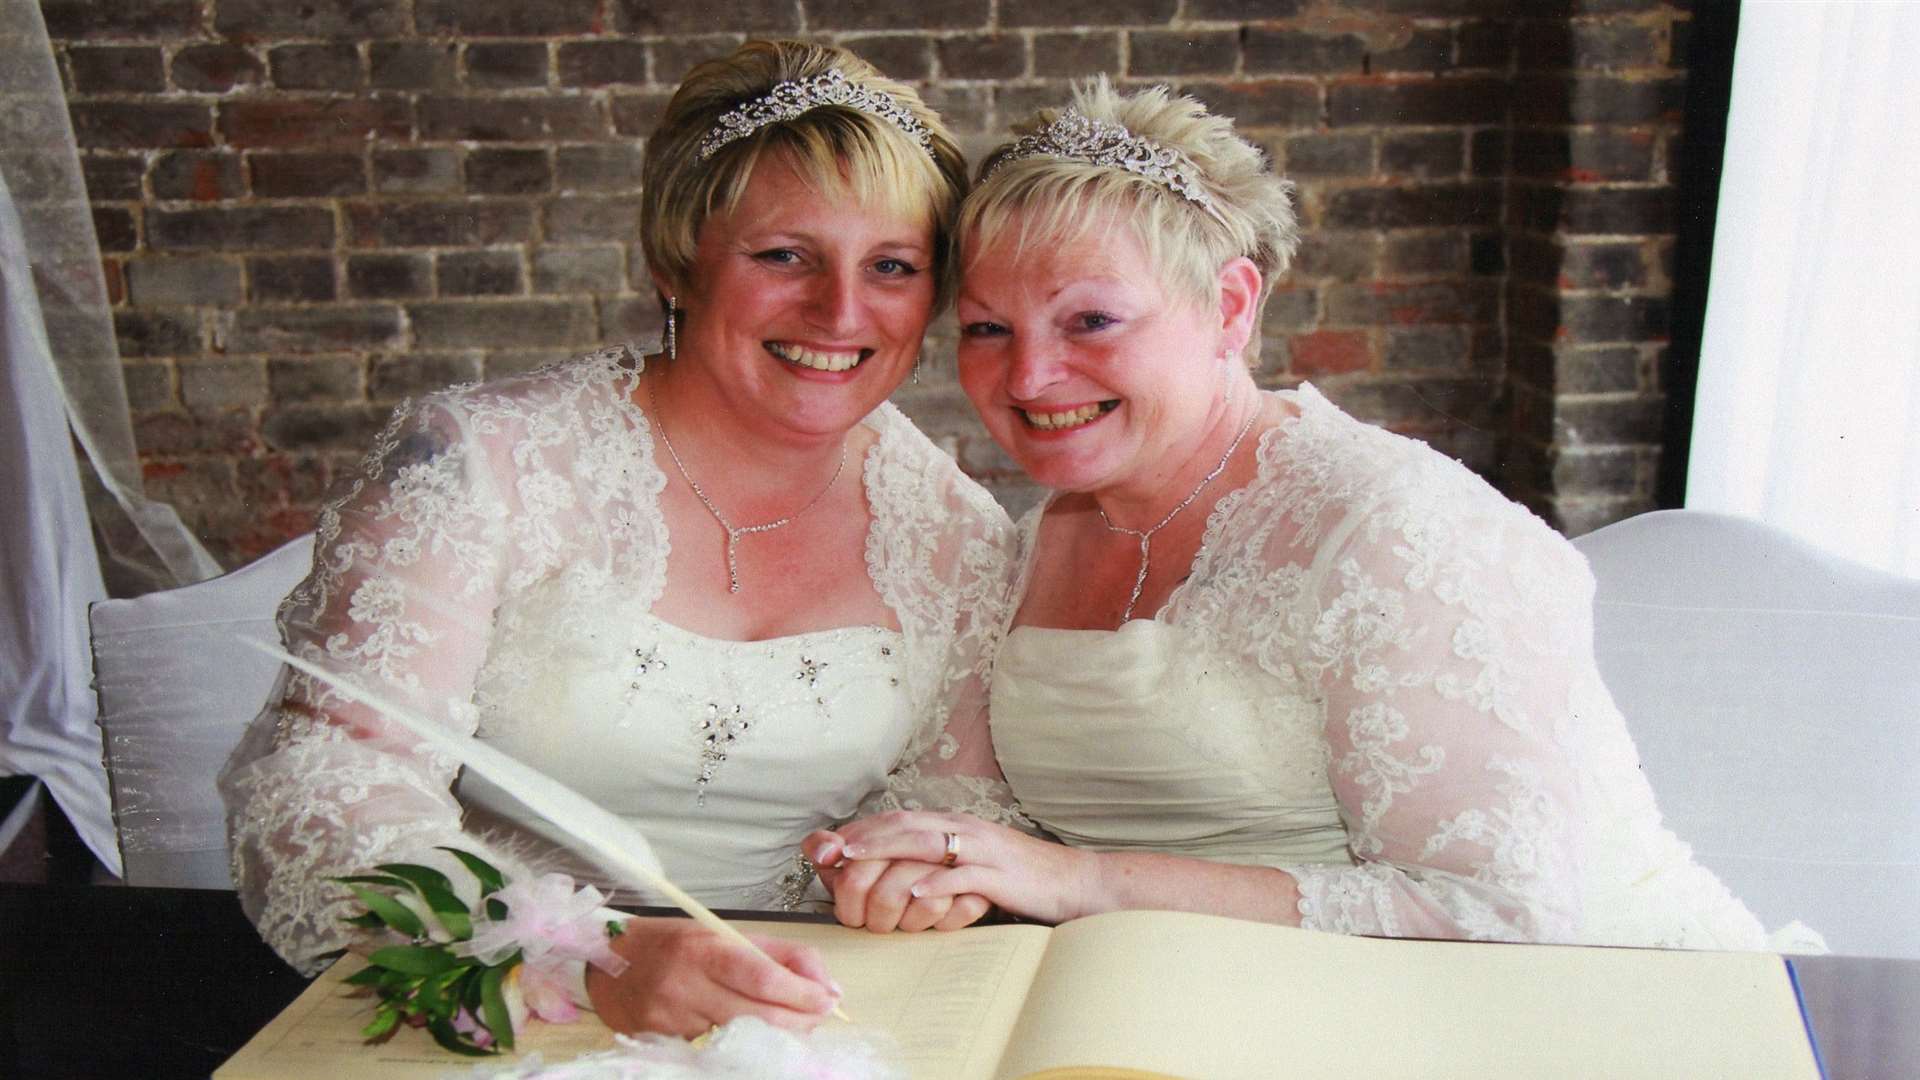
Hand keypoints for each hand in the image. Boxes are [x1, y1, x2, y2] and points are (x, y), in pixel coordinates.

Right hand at [584, 917, 839, 1036]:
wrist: (610, 963)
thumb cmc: (675, 945)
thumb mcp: (726, 933)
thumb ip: (781, 954)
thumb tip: (827, 985)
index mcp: (707, 949)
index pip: (764, 978)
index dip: (802, 994)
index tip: (828, 1000)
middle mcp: (688, 985)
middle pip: (758, 1016)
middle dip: (799, 1021)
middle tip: (819, 1016)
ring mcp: (674, 1019)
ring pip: (740, 1037)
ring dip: (775, 1034)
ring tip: (790, 1023)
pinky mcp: (664, 1042)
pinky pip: (715, 1049)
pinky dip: (741, 1043)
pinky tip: (750, 1035)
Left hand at [809, 812, 1099, 925]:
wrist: (1073, 883)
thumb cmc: (1019, 879)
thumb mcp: (973, 865)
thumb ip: (938, 863)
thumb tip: (898, 875)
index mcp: (955, 826)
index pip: (900, 820)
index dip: (864, 829)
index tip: (829, 843)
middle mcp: (965, 830)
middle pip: (906, 824)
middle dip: (865, 835)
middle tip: (830, 848)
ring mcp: (983, 851)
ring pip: (927, 843)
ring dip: (886, 849)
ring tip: (855, 858)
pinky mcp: (1000, 876)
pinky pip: (964, 877)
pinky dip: (936, 882)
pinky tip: (914, 889)